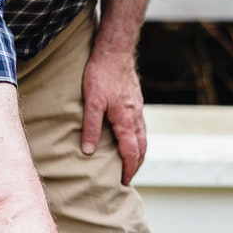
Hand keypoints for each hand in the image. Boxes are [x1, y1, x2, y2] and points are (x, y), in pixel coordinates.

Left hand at [81, 44, 146, 184]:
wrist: (115, 50)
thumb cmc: (101, 74)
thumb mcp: (91, 101)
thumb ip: (91, 127)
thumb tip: (89, 151)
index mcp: (126, 120)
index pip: (131, 153)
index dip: (129, 169)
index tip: (124, 182)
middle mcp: (136, 117)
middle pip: (141, 148)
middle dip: (136, 165)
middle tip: (129, 177)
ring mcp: (138, 108)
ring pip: (143, 137)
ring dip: (139, 153)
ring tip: (131, 163)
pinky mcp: (136, 101)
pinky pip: (141, 126)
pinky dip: (139, 139)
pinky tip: (131, 137)